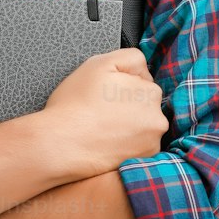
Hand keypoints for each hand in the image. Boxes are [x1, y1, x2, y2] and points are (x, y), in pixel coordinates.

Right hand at [41, 47, 167, 178]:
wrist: (60, 144)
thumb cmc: (74, 104)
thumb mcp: (100, 63)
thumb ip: (130, 58)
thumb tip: (144, 71)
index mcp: (150, 92)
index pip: (141, 83)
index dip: (120, 87)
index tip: (103, 95)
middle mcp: (158, 118)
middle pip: (144, 106)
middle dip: (127, 107)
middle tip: (101, 112)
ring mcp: (152, 143)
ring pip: (141, 128)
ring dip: (128, 127)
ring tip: (102, 129)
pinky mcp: (141, 161)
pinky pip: (137, 148)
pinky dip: (125, 145)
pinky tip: (106, 143)